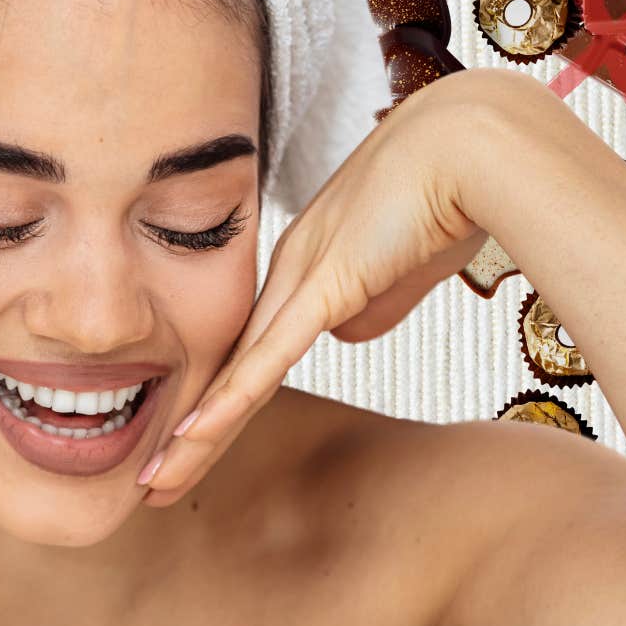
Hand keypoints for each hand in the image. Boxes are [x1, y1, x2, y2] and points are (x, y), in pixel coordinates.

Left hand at [138, 70, 511, 506]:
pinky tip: (192, 436)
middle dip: (190, 434)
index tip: (193, 449)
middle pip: (229, 370)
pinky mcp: (325, 283)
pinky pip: (268, 357)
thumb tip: (344, 333)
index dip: (220, 406)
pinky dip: (228, 400)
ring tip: (154, 483)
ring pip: (236, 373)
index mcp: (307, 268)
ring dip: (195, 436)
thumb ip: (369, 301)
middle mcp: (289, 273)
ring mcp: (301, 277)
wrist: (473, 141)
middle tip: (152, 482)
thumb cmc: (451, 194)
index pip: (252, 353)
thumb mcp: (405, 267)